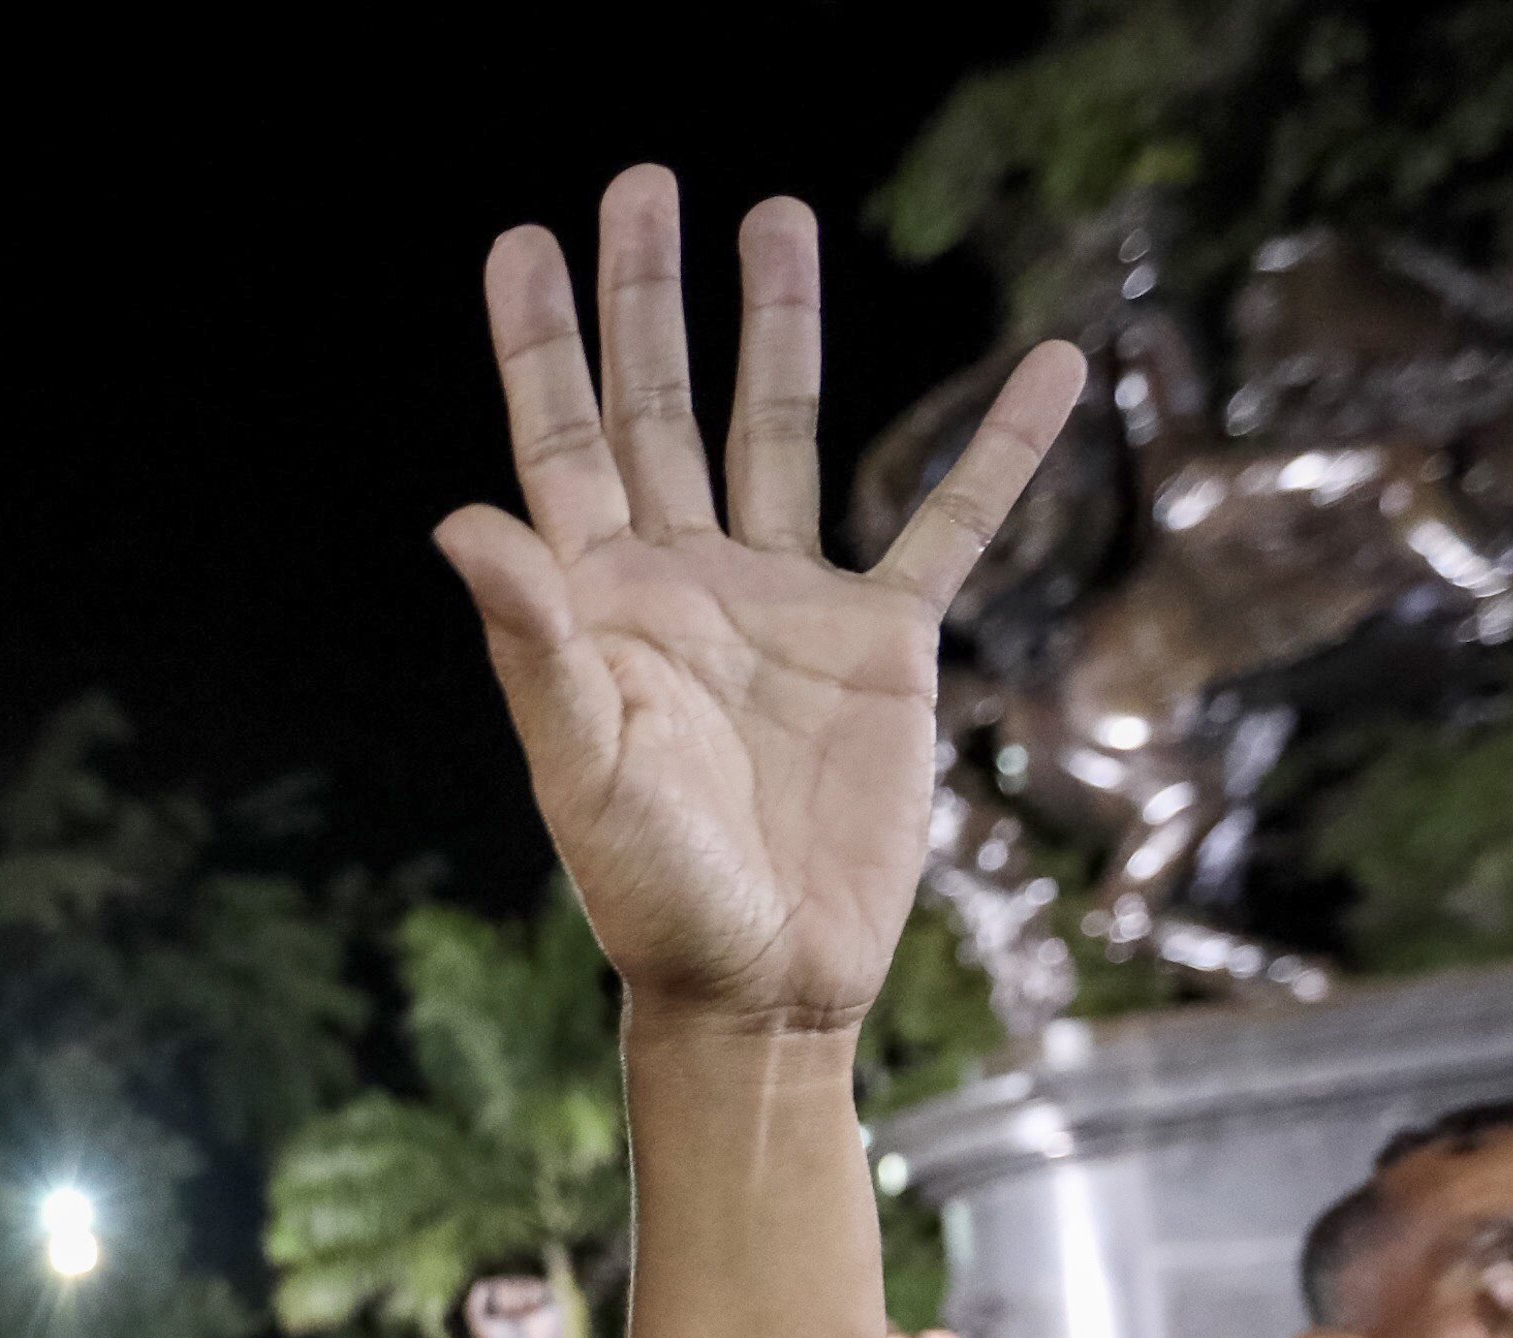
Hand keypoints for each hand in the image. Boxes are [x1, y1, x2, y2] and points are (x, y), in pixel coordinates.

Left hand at [443, 171, 1081, 1033]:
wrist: (762, 982)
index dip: (539, 342)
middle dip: (648, 295)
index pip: (559, 440)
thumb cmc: (652, 895)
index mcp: (597, 603)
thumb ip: (533, 645)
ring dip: (780, 327)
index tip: (524, 239)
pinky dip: (1000, 450)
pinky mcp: (884, 647)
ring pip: (779, 432)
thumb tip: (461, 519)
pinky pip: (950, 525)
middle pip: (659, 405)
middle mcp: (685, 581)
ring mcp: (786, 604)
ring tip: (777, 216)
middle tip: (647, 181)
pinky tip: (1051, 366)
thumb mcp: (583, 769)